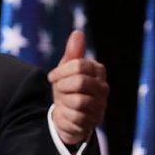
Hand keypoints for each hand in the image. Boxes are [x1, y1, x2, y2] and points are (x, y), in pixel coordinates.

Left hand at [47, 31, 108, 145]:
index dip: (60, 71)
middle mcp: (103, 88)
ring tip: (63, 101)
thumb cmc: (67, 89)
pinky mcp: (93, 122)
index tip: (52, 77)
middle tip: (58, 90)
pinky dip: (65, 114)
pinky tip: (65, 113)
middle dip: (62, 86)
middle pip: (79, 81)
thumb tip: (78, 32)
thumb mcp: (66, 70)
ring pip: (78, 100)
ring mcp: (100, 106)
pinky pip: (76, 116)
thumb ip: (73, 53)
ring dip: (63, 101)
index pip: (79, 65)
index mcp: (98, 71)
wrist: (67, 116)